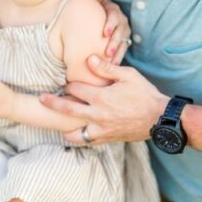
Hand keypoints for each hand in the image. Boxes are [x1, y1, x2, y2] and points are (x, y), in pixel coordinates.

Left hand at [39, 54, 167, 145]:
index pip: (76, 88)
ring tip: (57, 123)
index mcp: (102, 97)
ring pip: (74, 132)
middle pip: (68, 109)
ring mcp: (101, 129)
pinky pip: (87, 141)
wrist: (159, 118)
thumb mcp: (128, 76)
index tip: (68, 82)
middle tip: (42, 99)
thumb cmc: (145, 94)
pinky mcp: (107, 138)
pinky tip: (74, 134)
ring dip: (63, 127)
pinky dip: (78, 138)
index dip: (70, 84)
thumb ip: (107, 68)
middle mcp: (98, 115)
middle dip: (53, 103)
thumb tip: (89, 59)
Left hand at [92, 0, 131, 62]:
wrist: (102, 15)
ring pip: (123, 42)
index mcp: (114, 10)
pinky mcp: (125, 40)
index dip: (110, 24)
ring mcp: (125, 31)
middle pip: (120, 32)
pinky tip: (114, 65)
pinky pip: (124, 49)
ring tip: (112, 61)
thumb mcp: (98, 0)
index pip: (114, 16)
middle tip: (107, 53)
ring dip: (118, 52)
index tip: (104, 33)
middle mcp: (122, 21)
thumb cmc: (97, 8)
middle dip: (114, 42)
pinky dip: (119, 57)